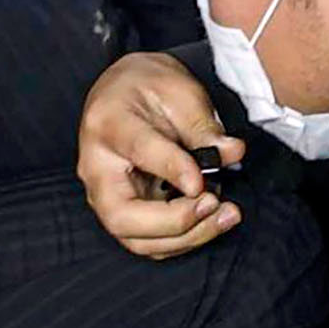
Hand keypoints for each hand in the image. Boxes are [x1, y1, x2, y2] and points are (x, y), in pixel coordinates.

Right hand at [75, 54, 244, 261]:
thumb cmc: (148, 86)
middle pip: (122, 217)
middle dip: (175, 221)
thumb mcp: (179, 90)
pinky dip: (186, 238)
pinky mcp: (127, 212)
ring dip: (187, 236)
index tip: (203, 181)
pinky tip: (214, 219)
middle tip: (214, 203)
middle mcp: (98, 168)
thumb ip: (203, 126)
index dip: (173, 169)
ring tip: (226, 214)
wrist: (128, 90)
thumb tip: (231, 153)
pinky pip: (152, 241)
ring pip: (138, 240)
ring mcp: (108, 196)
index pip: (138, 152)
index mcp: (108, 124)